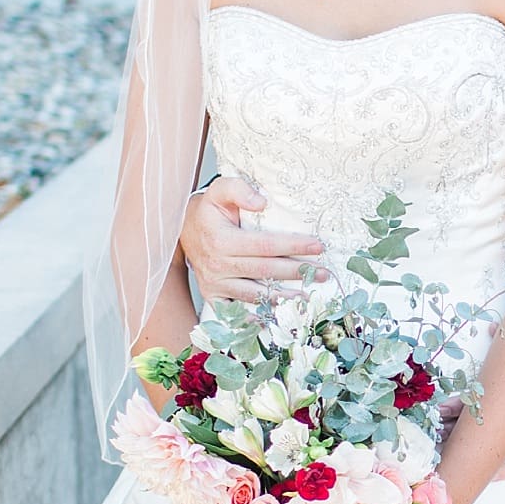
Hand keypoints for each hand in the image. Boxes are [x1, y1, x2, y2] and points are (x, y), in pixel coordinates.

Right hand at [180, 176, 327, 301]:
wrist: (182, 229)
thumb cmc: (209, 210)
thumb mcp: (219, 190)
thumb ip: (238, 189)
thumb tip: (261, 202)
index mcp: (221, 240)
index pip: (265, 245)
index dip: (292, 246)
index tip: (317, 246)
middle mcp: (217, 265)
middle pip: (264, 271)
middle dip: (297, 272)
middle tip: (323, 273)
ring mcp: (214, 284)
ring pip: (255, 294)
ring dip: (284, 296)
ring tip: (309, 294)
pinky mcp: (213, 296)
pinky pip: (237, 310)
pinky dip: (258, 314)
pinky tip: (278, 313)